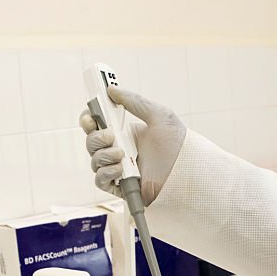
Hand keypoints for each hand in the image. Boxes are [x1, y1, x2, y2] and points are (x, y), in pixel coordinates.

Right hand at [79, 87, 185, 204]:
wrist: (188, 172)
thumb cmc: (179, 145)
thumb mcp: (159, 116)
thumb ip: (135, 101)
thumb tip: (112, 89)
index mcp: (126, 132)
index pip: (97, 124)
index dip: (88, 119)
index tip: (90, 117)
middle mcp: (120, 149)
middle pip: (91, 141)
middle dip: (95, 137)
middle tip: (110, 135)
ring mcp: (119, 168)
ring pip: (94, 160)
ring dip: (103, 155)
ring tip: (121, 155)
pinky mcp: (121, 186)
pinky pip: (100, 180)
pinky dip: (105, 173)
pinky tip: (120, 170)